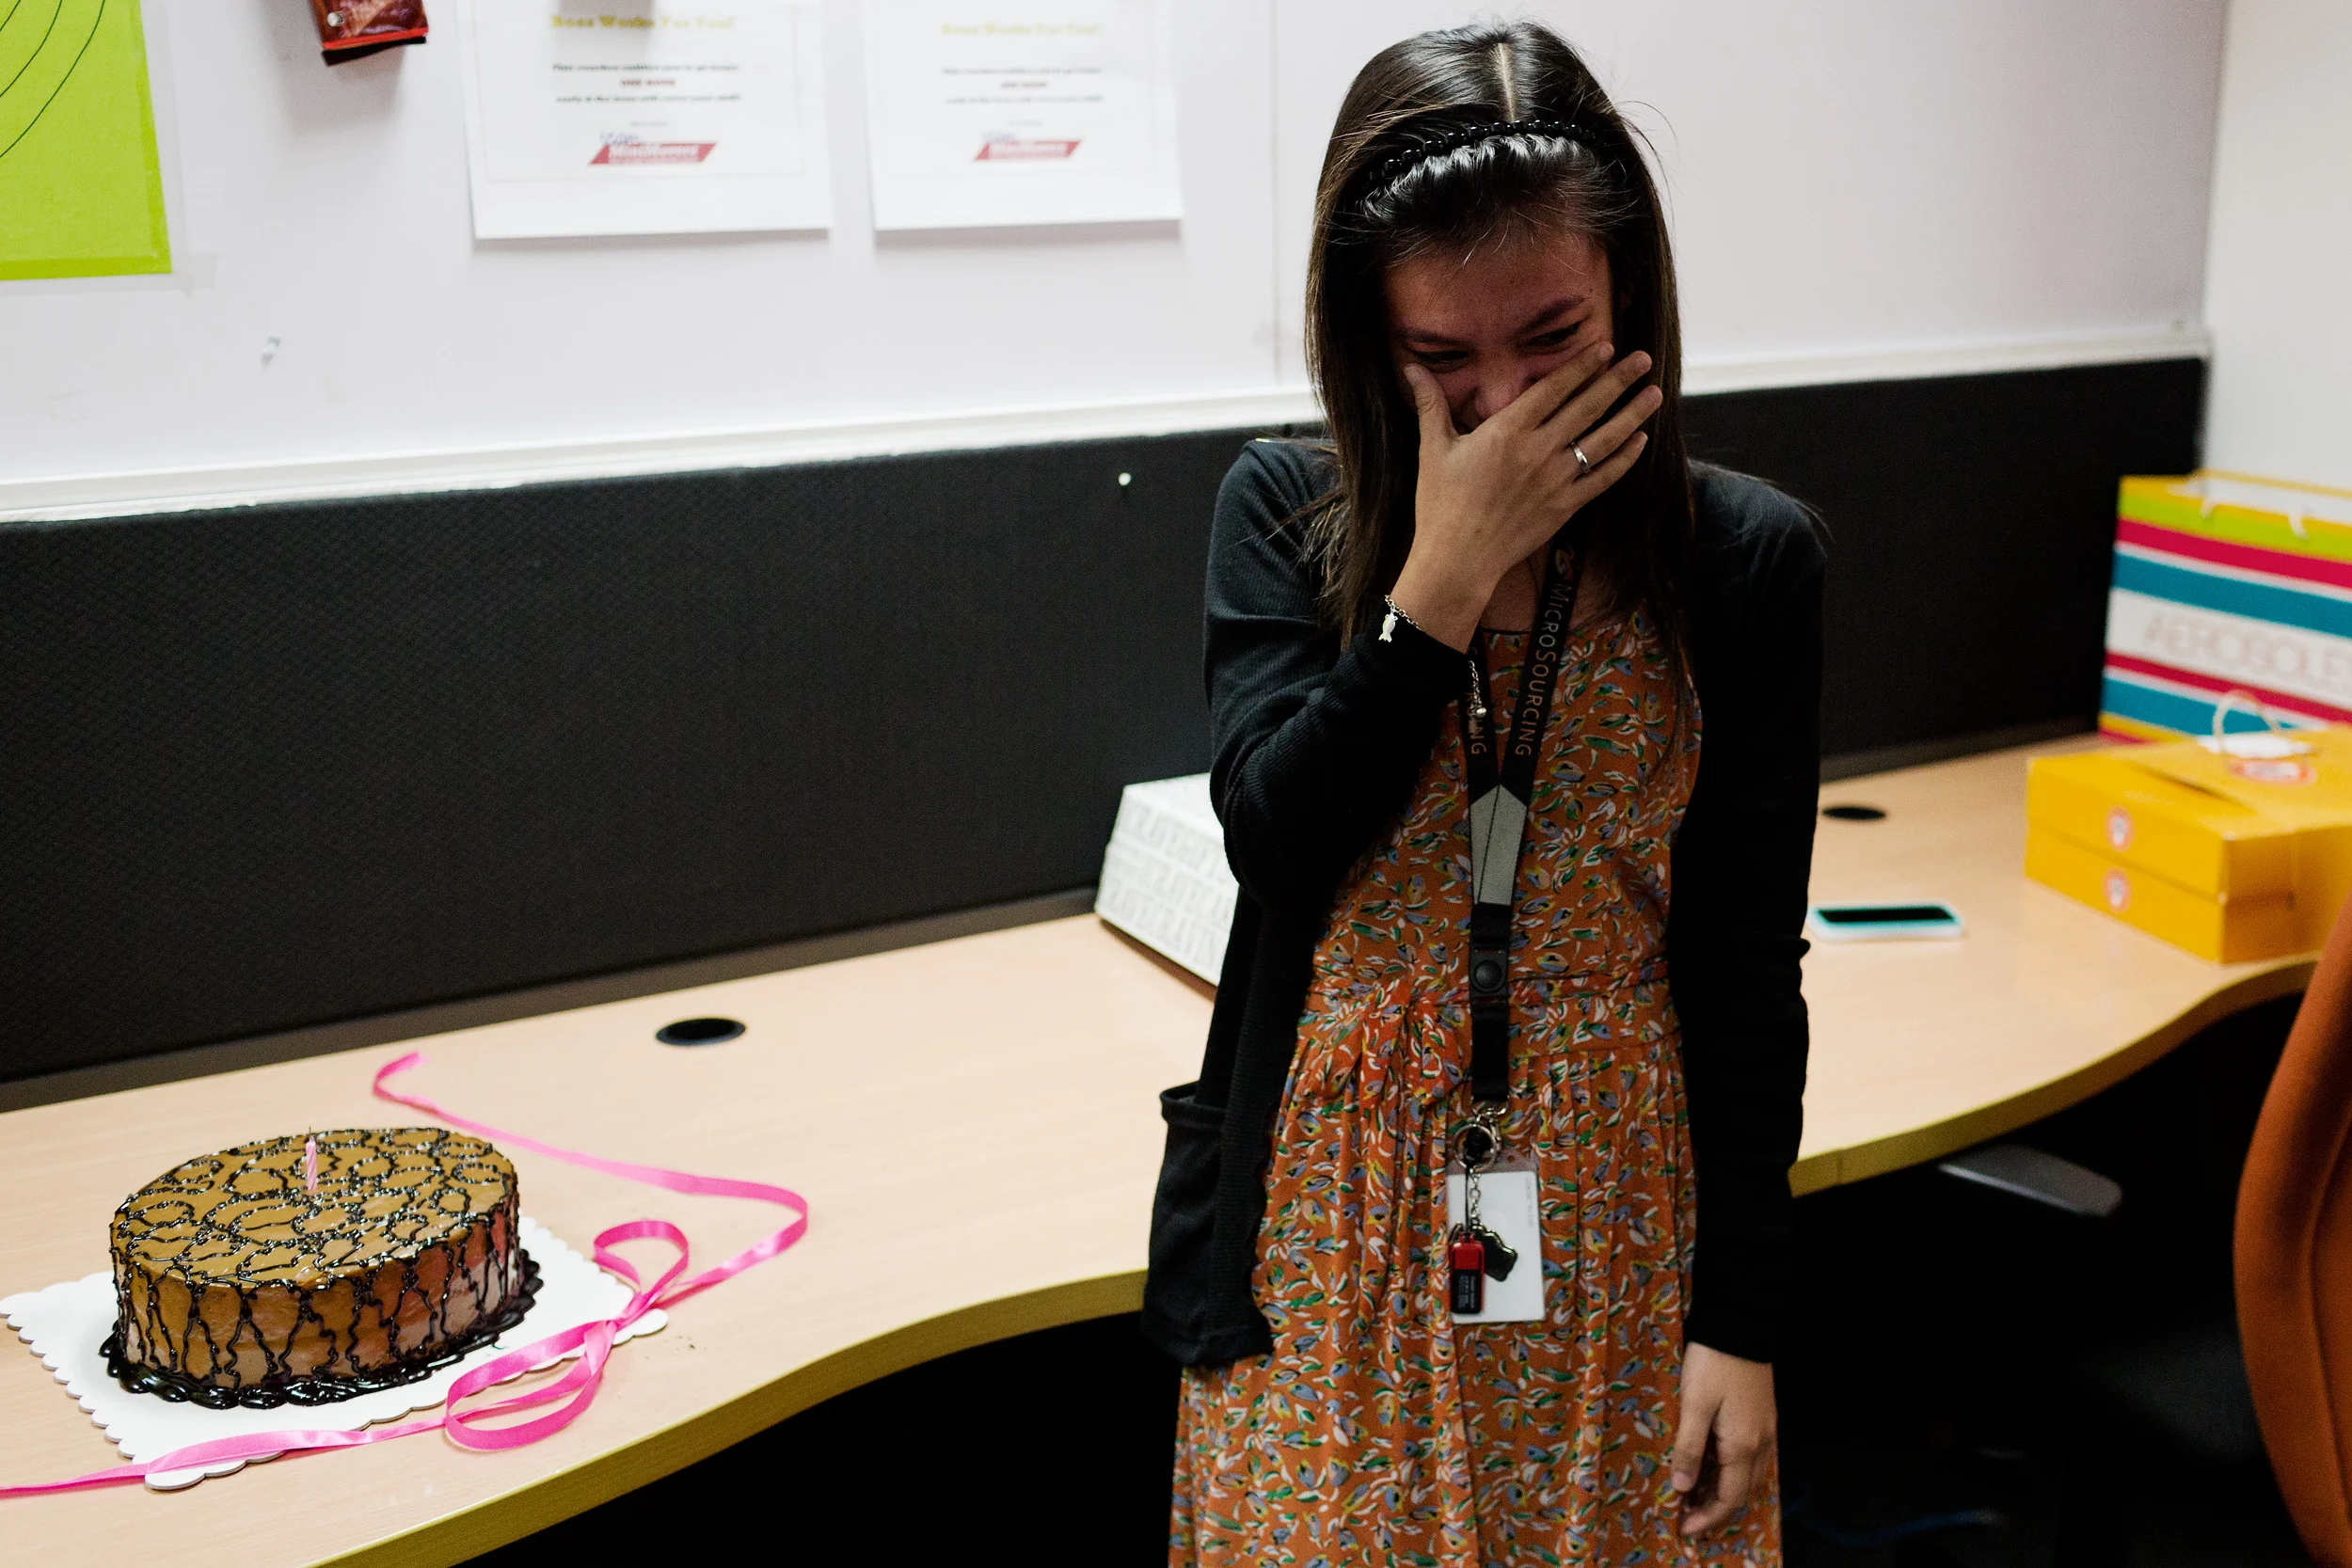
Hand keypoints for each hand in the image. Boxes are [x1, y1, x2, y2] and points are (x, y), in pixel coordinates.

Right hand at [1384, 342, 1660, 650]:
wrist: (1457, 559)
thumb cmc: (1440, 503)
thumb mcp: (1432, 449)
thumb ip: (1430, 404)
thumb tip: (1410, 368)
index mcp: (1507, 430)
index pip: (1554, 388)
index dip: (1582, 365)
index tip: (1606, 347)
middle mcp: (1537, 451)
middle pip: (1587, 407)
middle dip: (1618, 380)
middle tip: (1643, 359)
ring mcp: (1556, 480)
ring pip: (1603, 440)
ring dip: (1631, 414)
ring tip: (1654, 394)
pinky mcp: (1565, 507)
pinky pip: (1603, 479)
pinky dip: (1624, 459)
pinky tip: (1640, 441)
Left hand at [1670, 1342, 1776, 1536]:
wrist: (1740, 1326)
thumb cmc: (1713, 1363)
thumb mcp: (1694, 1404)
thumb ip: (1689, 1447)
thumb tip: (1683, 1487)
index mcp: (1743, 1444)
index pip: (1729, 1497)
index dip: (1708, 1518)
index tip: (1685, 1528)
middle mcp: (1761, 1443)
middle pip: (1742, 1492)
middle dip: (1716, 1511)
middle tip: (1688, 1518)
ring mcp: (1766, 1431)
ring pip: (1750, 1477)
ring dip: (1726, 1494)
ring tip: (1697, 1499)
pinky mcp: (1763, 1418)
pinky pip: (1753, 1460)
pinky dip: (1734, 1474)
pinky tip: (1715, 1470)